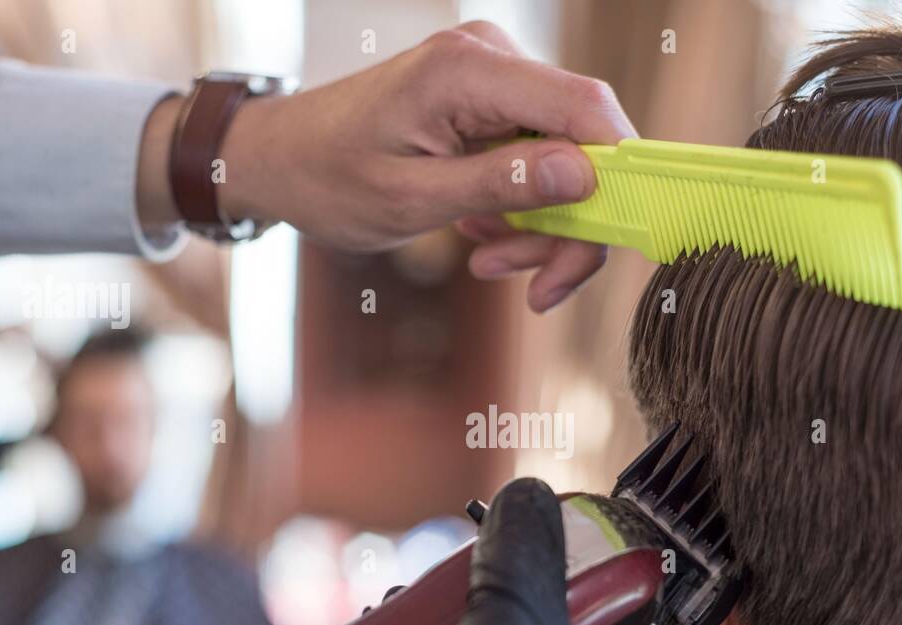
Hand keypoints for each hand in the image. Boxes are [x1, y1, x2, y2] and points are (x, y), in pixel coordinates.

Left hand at [139, 22, 634, 312]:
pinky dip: (522, 210)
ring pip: (566, 162)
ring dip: (543, 227)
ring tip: (490, 260)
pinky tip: (482, 235)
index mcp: (469, 71)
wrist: (282, 159)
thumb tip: (585, 177)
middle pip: (584, 143)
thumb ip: (501, 185)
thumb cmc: (328, 177)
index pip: (584, 107)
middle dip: (573, 223)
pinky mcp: (493, 105)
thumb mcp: (412, 199)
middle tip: (539, 287)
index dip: (619, 173)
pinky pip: (537, 161)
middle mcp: (492, 60)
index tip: (614, 240)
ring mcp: (495, 80)